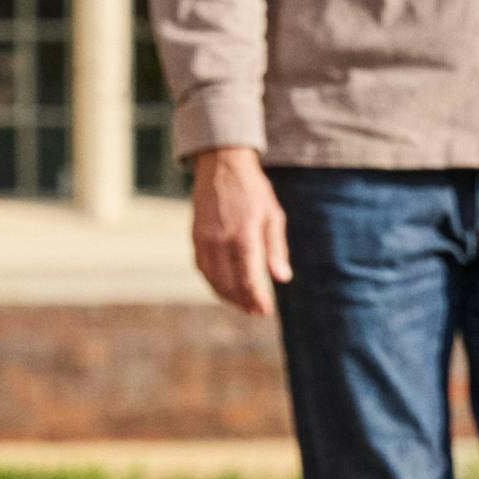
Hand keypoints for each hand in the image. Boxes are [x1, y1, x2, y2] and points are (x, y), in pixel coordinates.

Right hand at [191, 147, 293, 316]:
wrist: (222, 166)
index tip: (265, 311)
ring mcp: (205, 240)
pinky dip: (213, 283)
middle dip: (243, 302)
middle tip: (256, 311)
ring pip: (213, 280)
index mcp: (244, 236)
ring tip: (242, 304)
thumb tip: (282, 279)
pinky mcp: (195, 238)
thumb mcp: (273, 216)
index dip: (256, 300)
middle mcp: (221, 241)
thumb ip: (276, 249)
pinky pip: (203, 269)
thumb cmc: (253, 191)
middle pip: (229, 284)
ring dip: (227, 296)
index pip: (248, 279)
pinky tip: (225, 287)